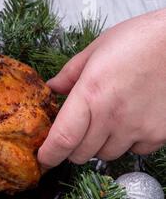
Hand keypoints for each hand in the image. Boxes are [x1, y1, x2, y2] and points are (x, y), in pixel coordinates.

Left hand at [38, 9, 165, 167]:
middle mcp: (112, 116)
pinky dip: (128, 143)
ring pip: (106, 155)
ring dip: (100, 145)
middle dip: (72, 148)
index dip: (49, 155)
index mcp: (90, 94)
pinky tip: (131, 120)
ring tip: (108, 120)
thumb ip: (69, 74)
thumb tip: (52, 88)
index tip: (44, 158)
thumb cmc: (140, 40)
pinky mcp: (158, 134)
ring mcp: (137, 128)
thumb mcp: (95, 50)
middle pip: (80, 154)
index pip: (62, 139)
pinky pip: (134, 151)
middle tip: (77, 131)